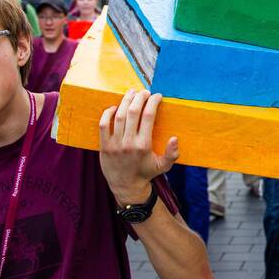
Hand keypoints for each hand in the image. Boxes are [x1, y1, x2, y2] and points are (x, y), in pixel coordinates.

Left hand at [99, 89, 178, 204]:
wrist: (126, 186)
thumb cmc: (146, 173)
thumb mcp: (164, 166)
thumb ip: (172, 153)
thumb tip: (175, 138)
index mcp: (144, 145)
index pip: (148, 116)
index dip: (153, 102)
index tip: (157, 96)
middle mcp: (128, 143)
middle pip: (133, 112)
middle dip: (140, 97)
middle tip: (145, 91)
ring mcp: (114, 144)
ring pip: (119, 115)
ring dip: (126, 101)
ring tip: (132, 93)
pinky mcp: (104, 146)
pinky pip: (103, 124)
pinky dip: (108, 113)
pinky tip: (115, 107)